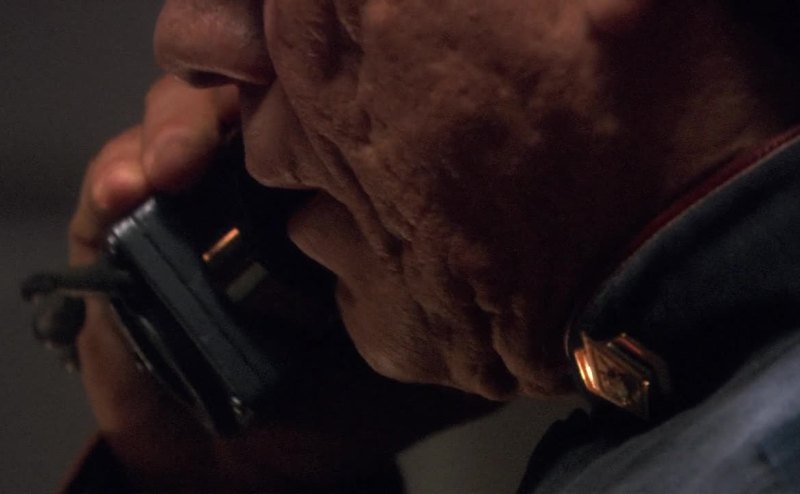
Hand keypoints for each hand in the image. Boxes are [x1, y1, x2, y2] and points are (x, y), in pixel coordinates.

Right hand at [69, 76, 494, 490]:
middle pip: (248, 91)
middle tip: (248, 90)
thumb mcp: (427, 340)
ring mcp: (194, 201)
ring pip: (176, 121)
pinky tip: (131, 191)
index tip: (339, 81)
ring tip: (174, 164)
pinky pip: (109, 192)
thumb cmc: (344, 401)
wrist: (259, 466)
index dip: (324, 81)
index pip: (326, 103)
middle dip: (241, 81)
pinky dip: (114, 179)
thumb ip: (471, 293)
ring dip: (173, 127)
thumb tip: (541, 255)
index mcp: (331, 185)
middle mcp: (260, 178)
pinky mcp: (127, 237)